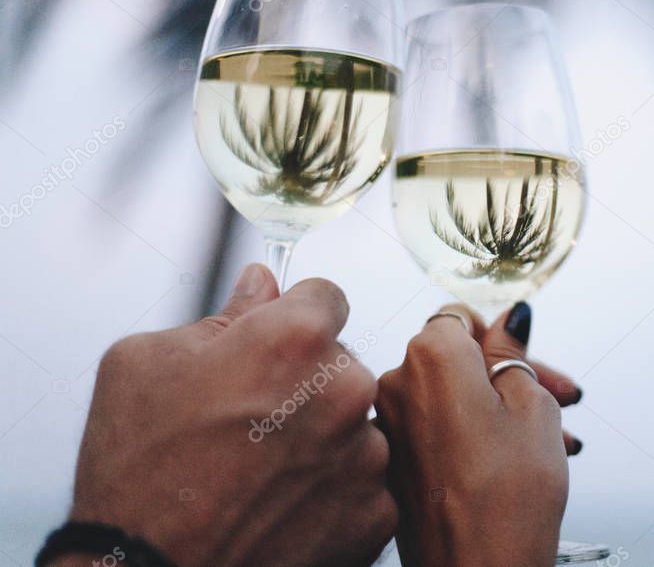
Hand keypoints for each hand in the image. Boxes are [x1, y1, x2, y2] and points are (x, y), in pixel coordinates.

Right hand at [68, 265, 396, 565]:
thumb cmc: (137, 472)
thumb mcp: (149, 362)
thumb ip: (224, 314)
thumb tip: (263, 282)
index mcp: (297, 338)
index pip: (326, 297)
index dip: (295, 316)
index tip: (276, 343)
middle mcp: (347, 389)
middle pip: (342, 364)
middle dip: (306, 381)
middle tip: (252, 421)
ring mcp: (367, 454)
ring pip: (354, 425)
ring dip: (322, 437)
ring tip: (262, 472)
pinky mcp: (376, 512)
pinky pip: (362, 482)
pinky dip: (332, 490)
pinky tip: (282, 506)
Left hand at [377, 302, 573, 565]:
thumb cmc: (508, 496)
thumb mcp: (532, 405)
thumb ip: (513, 351)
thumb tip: (510, 319)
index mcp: (431, 355)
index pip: (460, 315)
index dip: (499, 335)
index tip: (525, 356)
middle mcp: (397, 383)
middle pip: (456, 358)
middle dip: (507, 374)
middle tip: (557, 397)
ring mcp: (388, 425)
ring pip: (449, 397)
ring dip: (495, 408)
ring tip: (550, 437)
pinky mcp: (391, 461)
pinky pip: (433, 429)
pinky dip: (469, 434)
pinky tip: (512, 457)